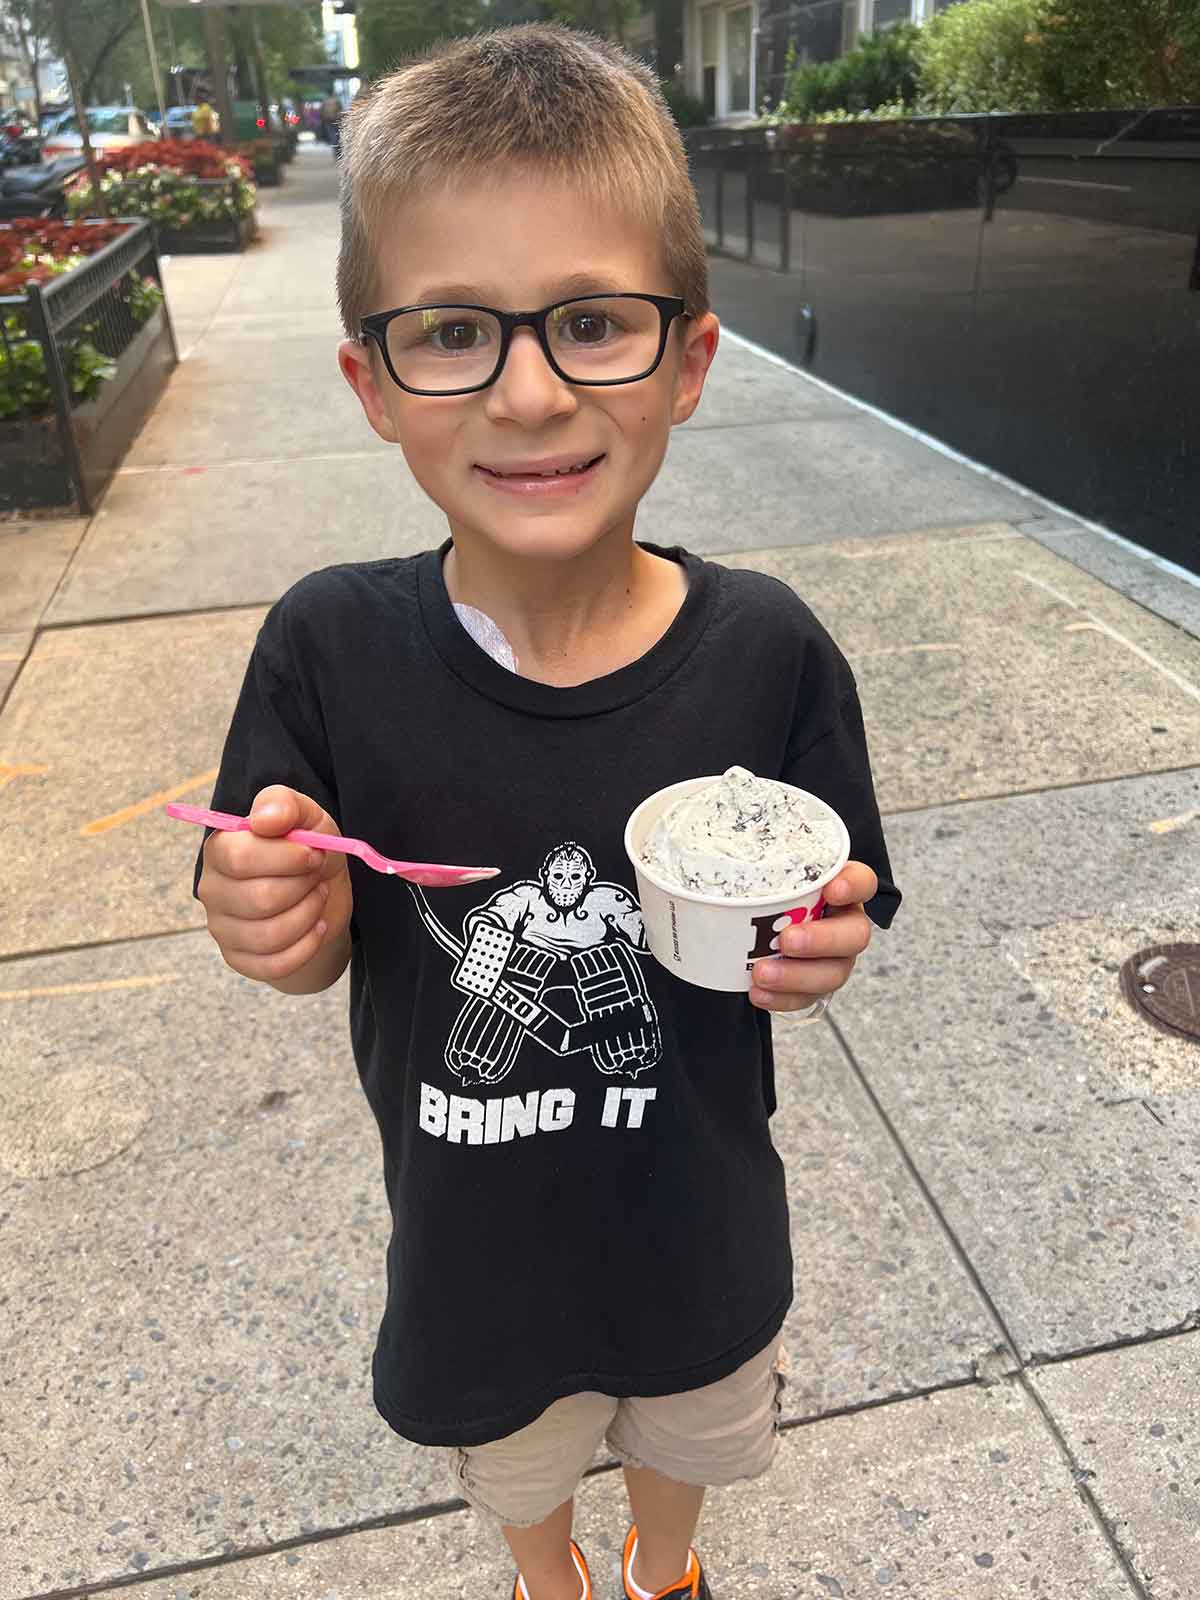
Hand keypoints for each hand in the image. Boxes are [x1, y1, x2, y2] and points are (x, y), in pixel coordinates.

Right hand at [198, 785, 352, 983]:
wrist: (322, 896)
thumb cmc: (308, 853)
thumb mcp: (306, 818)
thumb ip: (285, 805)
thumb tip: (264, 820)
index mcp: (221, 849)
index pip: (241, 857)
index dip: (287, 857)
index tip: (313, 852)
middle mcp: (212, 889)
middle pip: (260, 898)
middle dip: (303, 886)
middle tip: (316, 876)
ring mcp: (223, 928)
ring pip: (269, 934)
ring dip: (308, 915)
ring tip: (317, 898)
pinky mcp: (239, 959)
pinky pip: (273, 964)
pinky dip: (306, 946)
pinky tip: (317, 928)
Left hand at [748, 859, 877, 1012]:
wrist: (753, 924)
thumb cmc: (763, 891)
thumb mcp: (761, 871)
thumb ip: (752, 863)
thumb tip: (700, 846)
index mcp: (838, 889)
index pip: (862, 881)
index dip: (854, 886)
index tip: (832, 890)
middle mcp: (843, 923)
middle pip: (854, 935)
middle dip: (822, 941)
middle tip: (787, 940)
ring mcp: (834, 958)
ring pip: (834, 972)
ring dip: (798, 975)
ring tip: (762, 973)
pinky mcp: (815, 985)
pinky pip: (808, 997)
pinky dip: (783, 998)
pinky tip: (758, 993)